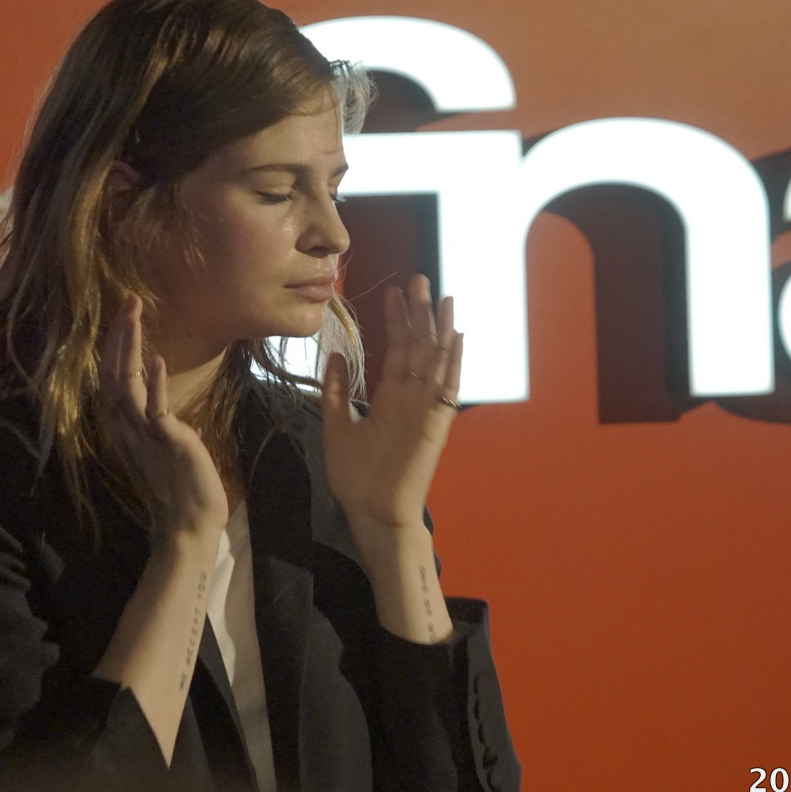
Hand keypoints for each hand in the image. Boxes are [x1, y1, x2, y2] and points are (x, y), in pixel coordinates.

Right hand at [97, 295, 227, 549]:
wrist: (188, 523)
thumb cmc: (177, 485)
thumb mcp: (158, 444)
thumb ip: (150, 418)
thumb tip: (151, 389)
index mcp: (123, 426)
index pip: (111, 377)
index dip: (114, 345)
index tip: (123, 315)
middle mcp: (125, 427)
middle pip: (113, 373)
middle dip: (119, 335)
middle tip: (128, 300)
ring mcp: (143, 434)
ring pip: (127, 384)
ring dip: (130, 348)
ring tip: (132, 316)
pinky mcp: (167, 442)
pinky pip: (155, 410)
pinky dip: (154, 384)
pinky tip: (155, 360)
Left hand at [320, 275, 463, 554]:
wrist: (372, 512)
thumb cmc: (355, 478)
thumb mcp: (336, 425)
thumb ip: (336, 391)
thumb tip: (333, 355)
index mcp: (390, 399)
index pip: (396, 350)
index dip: (396, 322)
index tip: (392, 293)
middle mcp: (411, 398)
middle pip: (418, 347)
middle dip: (418, 314)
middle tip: (418, 279)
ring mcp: (426, 409)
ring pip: (436, 360)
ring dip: (439, 329)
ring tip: (442, 297)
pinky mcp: (436, 423)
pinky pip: (447, 387)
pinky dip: (453, 362)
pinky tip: (457, 336)